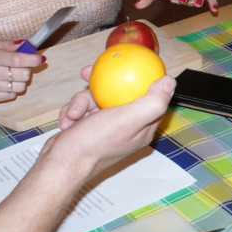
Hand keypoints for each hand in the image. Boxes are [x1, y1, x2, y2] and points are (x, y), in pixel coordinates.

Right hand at [0, 40, 43, 102]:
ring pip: (19, 87)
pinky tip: (4, 83)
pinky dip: (12, 90)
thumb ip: (8, 45)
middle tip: (23, 66)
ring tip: (12, 75)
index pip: (18, 59)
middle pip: (23, 75)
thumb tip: (27, 44)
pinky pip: (11, 96)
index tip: (41, 59)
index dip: (33, 59)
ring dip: (21, 81)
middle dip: (27, 70)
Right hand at [50, 67, 175, 178]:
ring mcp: (106, 129)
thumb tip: (169, 82)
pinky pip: (81, 110)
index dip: (138, 79)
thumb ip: (153, 101)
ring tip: (73, 114)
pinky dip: (72, 113)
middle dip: (97, 88)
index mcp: (142, 127)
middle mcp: (126, 128)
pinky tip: (66, 120)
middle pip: (117, 94)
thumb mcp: (129, 119)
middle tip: (86, 74)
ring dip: (80, 103)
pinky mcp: (88, 129)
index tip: (124, 67)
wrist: (61, 164)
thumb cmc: (95, 143)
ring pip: (95, 99)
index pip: (147, 96)